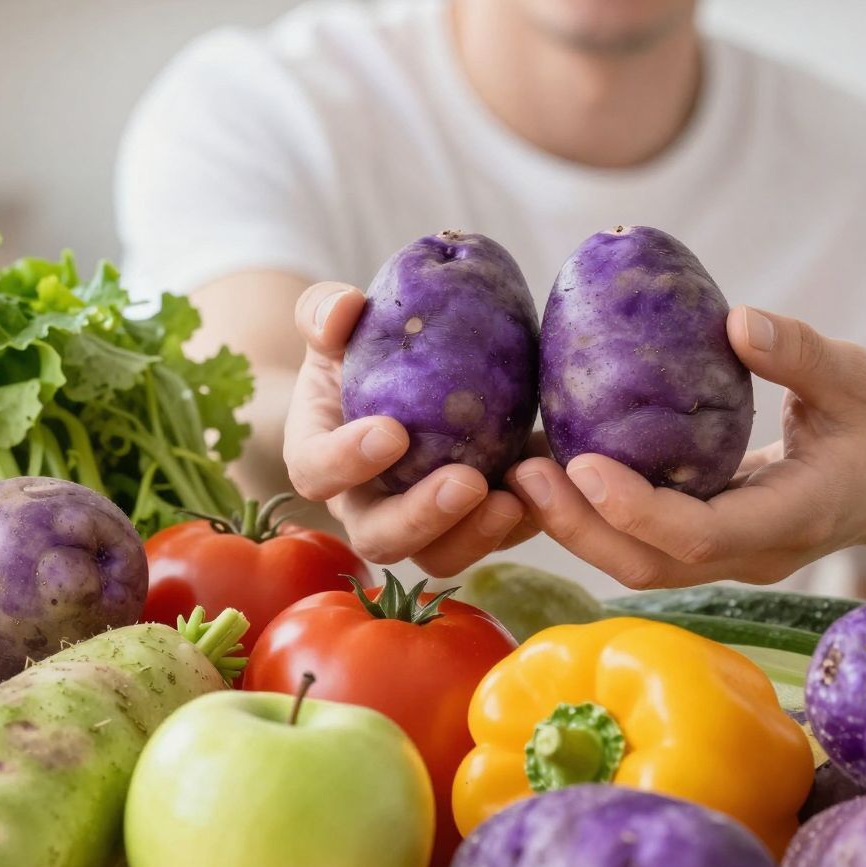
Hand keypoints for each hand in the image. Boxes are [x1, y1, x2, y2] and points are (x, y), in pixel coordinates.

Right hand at [283, 283, 534, 575]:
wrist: (405, 378)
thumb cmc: (358, 351)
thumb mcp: (337, 326)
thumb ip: (325, 312)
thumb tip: (342, 310)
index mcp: (320, 457)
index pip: (315, 473)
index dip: (347, 463)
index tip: (393, 431)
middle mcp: (364, 505)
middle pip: (378, 537)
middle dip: (422, 518)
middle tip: (466, 482)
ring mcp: (417, 524)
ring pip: (437, 556)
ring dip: (475, 537)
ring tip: (515, 499)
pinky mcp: (467, 525)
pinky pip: (492, 541)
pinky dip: (523, 522)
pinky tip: (550, 490)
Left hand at [508, 306, 865, 588]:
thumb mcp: (856, 377)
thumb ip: (800, 353)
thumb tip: (735, 319)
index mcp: (791, 518)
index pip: (701, 535)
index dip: (638, 509)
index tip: (584, 464)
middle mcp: (750, 554)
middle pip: (649, 565)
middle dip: (580, 527)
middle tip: (523, 471)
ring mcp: (725, 559)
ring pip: (636, 564)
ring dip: (573, 527)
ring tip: (520, 471)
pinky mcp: (704, 547)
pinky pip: (639, 544)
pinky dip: (591, 517)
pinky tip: (550, 469)